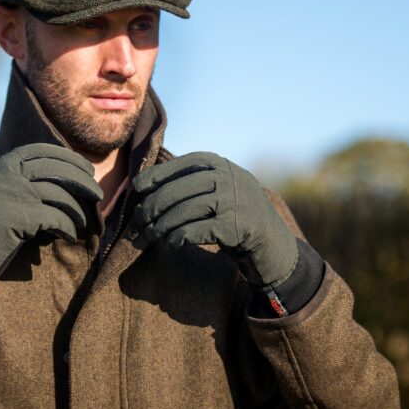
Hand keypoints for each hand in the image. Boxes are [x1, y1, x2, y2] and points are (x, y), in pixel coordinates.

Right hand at [0, 143, 103, 289]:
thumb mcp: (0, 194)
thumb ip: (23, 180)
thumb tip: (69, 175)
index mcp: (1, 166)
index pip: (42, 151)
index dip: (69, 158)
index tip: (86, 169)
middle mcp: (6, 174)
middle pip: (57, 168)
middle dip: (82, 180)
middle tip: (98, 194)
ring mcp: (13, 194)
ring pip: (61, 194)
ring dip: (79, 210)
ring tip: (86, 222)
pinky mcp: (20, 217)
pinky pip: (57, 218)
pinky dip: (69, 229)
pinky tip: (71, 237)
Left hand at [133, 152, 297, 286]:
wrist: (272, 244)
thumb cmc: (235, 216)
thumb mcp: (219, 189)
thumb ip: (193, 181)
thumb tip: (141, 184)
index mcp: (220, 164)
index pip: (178, 166)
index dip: (154, 176)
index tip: (136, 189)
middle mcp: (227, 177)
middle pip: (175, 191)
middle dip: (150, 208)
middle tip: (136, 224)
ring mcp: (233, 201)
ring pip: (181, 212)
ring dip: (158, 228)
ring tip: (146, 238)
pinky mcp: (236, 226)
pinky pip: (194, 231)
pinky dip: (177, 238)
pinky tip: (171, 243)